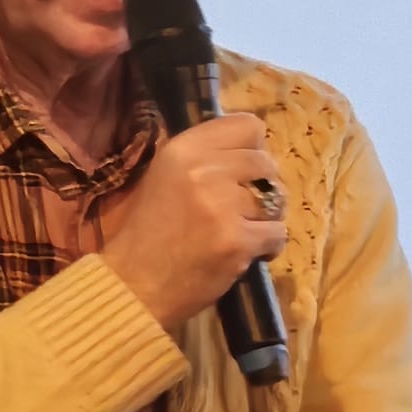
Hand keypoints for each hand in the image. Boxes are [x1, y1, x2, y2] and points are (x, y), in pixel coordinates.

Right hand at [100, 114, 286, 331]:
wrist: (133, 286)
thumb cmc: (146, 234)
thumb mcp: (163, 176)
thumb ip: (201, 157)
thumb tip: (246, 146)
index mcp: (184, 148)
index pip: (247, 125)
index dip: (252, 148)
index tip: (243, 170)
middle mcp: (204, 170)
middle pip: (266, 163)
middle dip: (262, 187)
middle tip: (244, 208)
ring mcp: (222, 205)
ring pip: (275, 199)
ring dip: (266, 218)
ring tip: (244, 231)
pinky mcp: (237, 240)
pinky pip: (277, 233)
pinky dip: (269, 246)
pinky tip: (248, 253)